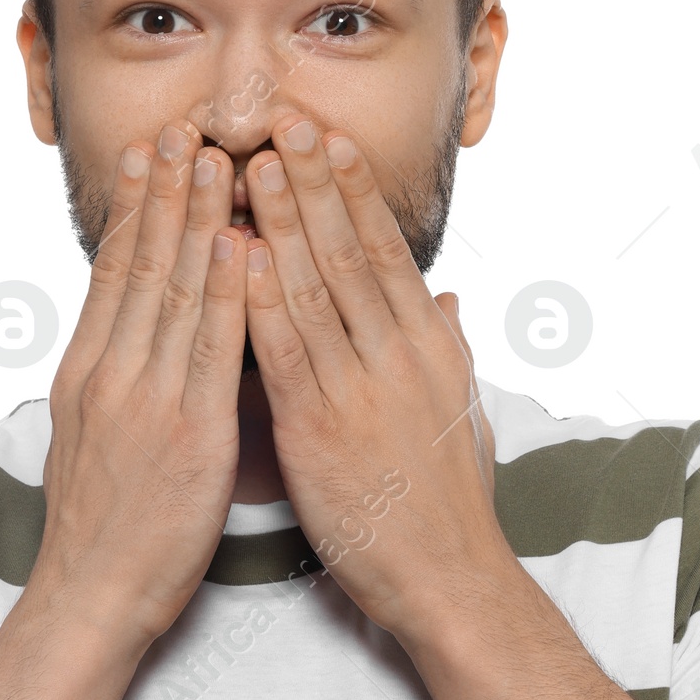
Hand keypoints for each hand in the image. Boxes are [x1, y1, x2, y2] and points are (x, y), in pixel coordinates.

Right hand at [29, 121, 245, 651]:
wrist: (92, 597)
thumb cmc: (102, 533)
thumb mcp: (92, 443)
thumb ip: (117, 388)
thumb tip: (131, 350)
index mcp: (87, 375)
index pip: (115, 274)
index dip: (138, 210)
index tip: (154, 157)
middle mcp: (111, 375)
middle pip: (142, 266)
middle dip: (165, 192)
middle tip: (183, 128)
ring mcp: (146, 401)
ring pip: (175, 291)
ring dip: (198, 220)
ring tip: (214, 158)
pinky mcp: (187, 434)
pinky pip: (212, 350)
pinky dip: (228, 292)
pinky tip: (242, 246)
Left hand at [238, 114, 516, 643]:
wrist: (451, 579)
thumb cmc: (450, 506)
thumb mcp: (463, 414)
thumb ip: (449, 350)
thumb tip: (447, 300)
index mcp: (431, 347)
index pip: (385, 251)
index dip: (352, 190)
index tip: (327, 140)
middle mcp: (400, 355)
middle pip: (349, 250)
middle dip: (313, 180)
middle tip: (282, 120)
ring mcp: (361, 389)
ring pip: (314, 286)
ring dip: (278, 221)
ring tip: (250, 164)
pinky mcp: (322, 431)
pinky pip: (285, 351)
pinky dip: (258, 298)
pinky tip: (236, 256)